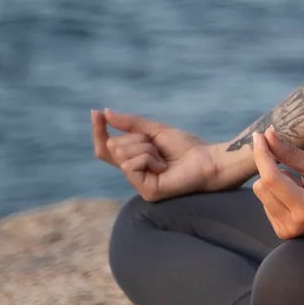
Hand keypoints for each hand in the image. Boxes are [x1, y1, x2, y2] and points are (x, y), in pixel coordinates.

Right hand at [93, 108, 224, 201]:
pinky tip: (164, 166)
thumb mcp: (154, 130)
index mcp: (134, 159)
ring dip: (145, 148)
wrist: (208, 159)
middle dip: (137, 138)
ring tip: (163, 157)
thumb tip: (105, 113)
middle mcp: (133, 173)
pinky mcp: (146, 192)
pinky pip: (131, 165)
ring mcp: (139, 184)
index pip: (106, 147)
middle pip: (114, 147)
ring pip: (122, 154)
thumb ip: (130, 124)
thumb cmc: (185, 147)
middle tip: (158, 146)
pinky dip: (148, 158)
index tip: (95, 113)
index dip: (99, 131)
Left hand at [249, 129, 303, 237]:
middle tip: (291, 163)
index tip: (259, 136)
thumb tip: (266, 135)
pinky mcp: (283, 232)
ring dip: (276, 182)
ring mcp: (287, 231)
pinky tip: (298, 196)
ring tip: (302, 185)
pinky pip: (266, 203)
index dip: (263, 155)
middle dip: (270, 168)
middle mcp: (293, 225)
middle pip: (261, 187)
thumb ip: (288, 152)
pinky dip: (277, 193)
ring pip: (262, 194)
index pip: (271, 178)